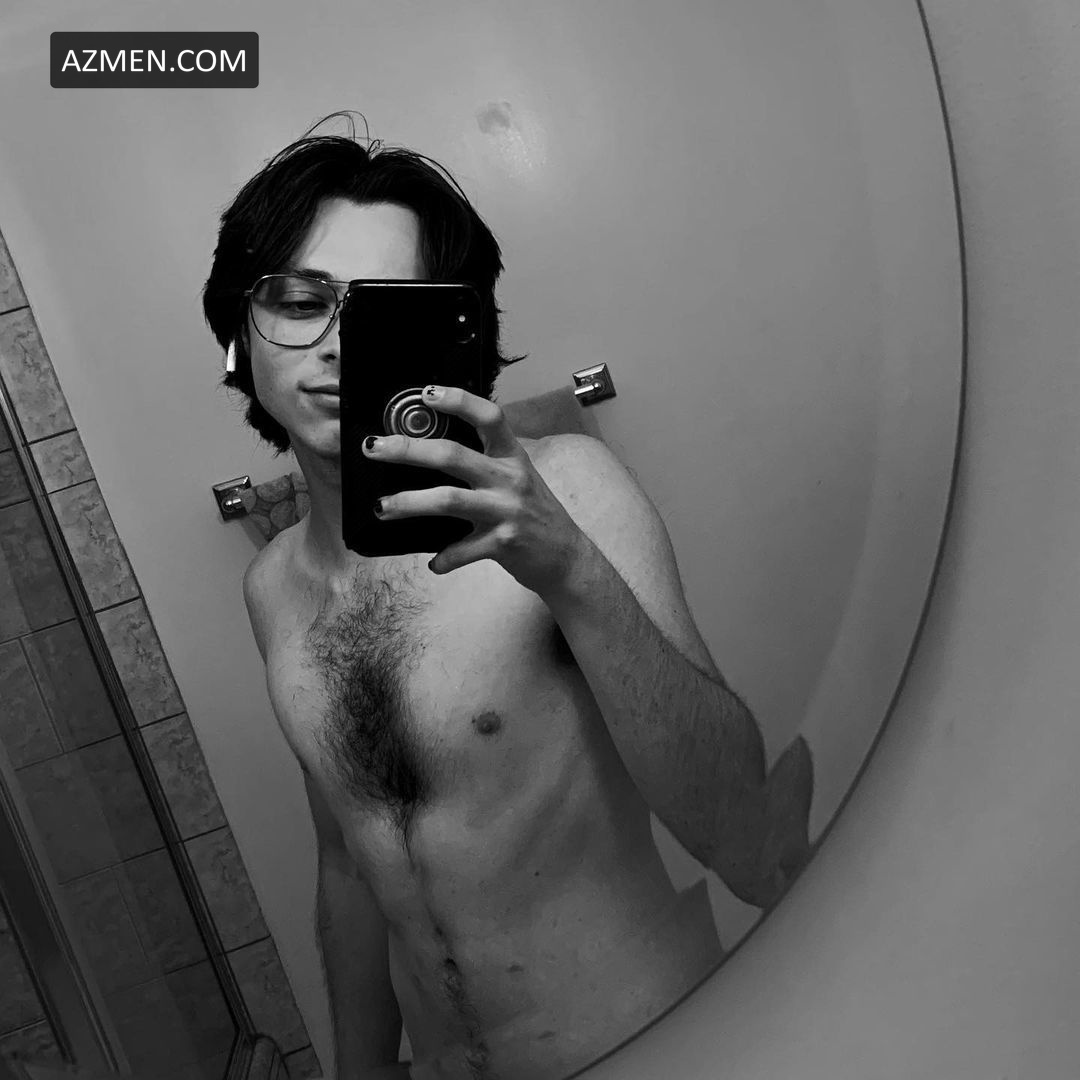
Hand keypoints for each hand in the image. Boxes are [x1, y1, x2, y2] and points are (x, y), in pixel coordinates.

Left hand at [363, 385, 587, 593]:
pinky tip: (433, 564)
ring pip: (448, 500)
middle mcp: (509, 478)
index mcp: (512, 456)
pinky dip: (444, 559)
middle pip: (452, 456)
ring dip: (409, 503)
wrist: (566, 556)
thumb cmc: (533, 513)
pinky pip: (463, 550)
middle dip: (407, 450)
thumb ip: (483, 463)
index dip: (457, 401)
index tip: (424, 395)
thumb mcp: (516, 477)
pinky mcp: (504, 543)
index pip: (488, 416)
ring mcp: (506, 510)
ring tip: (382, 508)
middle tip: (374, 448)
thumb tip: (428, 450)